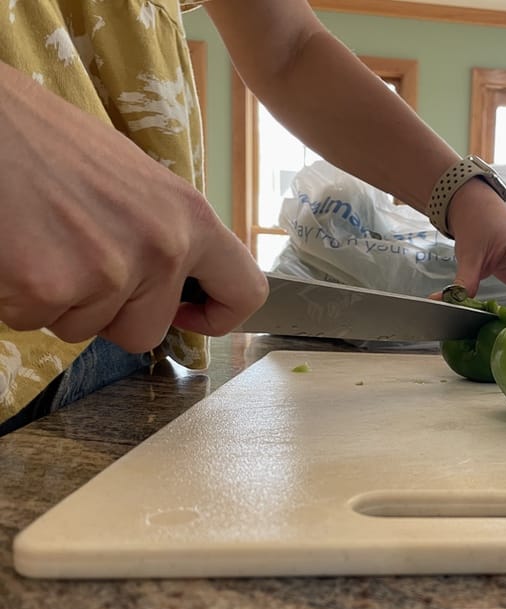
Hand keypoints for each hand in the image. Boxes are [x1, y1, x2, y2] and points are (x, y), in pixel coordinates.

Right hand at [0, 63, 267, 352]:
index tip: (187, 314)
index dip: (217, 316)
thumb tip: (176, 281)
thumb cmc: (48, 142)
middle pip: (146, 330)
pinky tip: (12, 249)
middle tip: (74, 261)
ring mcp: (107, 271)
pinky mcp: (48, 287)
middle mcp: (161, 247)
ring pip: (84, 329)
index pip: (245, 291)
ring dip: (57, 302)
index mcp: (190, 216)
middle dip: (108, 314)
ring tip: (40, 241)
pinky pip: (33, 321)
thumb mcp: (134, 180)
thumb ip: (163, 233)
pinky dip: (15, 297)